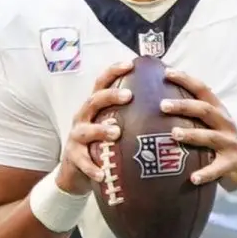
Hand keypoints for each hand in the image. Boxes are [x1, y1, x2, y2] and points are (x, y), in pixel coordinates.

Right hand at [56, 61, 133, 194]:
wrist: (74, 172)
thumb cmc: (100, 144)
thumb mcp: (110, 125)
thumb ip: (127, 114)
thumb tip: (162, 102)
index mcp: (94, 107)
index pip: (101, 83)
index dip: (113, 71)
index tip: (130, 64)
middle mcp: (83, 117)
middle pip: (94, 101)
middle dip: (110, 96)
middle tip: (129, 96)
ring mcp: (76, 137)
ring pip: (86, 130)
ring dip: (100, 130)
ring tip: (116, 132)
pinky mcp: (74, 157)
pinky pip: (83, 162)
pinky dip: (92, 168)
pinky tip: (102, 173)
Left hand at [161, 69, 236, 190]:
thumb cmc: (218, 139)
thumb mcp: (210, 122)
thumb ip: (192, 112)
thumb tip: (158, 99)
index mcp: (218, 110)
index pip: (202, 89)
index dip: (186, 79)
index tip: (167, 73)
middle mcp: (225, 123)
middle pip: (204, 110)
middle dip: (184, 106)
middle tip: (162, 105)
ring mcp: (229, 143)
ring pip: (209, 136)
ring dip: (191, 134)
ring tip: (174, 134)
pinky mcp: (231, 163)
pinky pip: (217, 169)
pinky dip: (205, 173)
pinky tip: (193, 178)